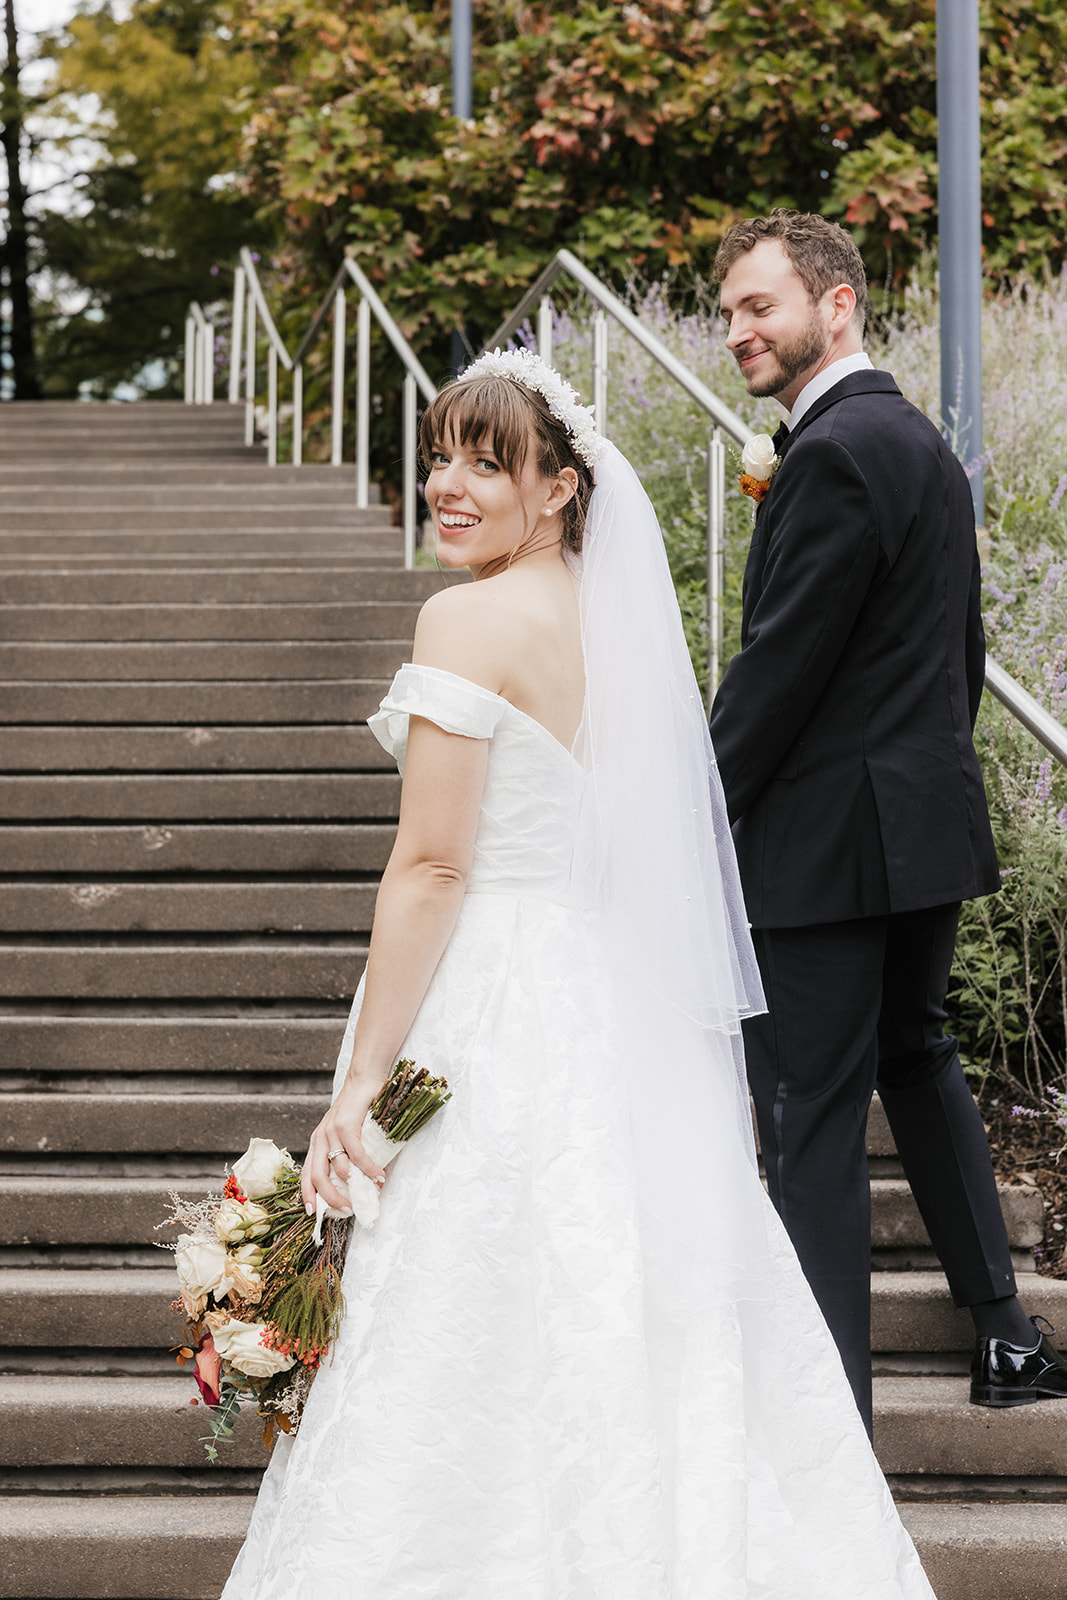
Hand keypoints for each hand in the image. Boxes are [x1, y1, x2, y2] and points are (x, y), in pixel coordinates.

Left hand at [301, 1074, 387, 1214]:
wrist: (364, 1079)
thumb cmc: (358, 1108)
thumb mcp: (343, 1132)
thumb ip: (344, 1152)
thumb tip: (355, 1182)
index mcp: (317, 1143)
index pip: (306, 1174)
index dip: (308, 1195)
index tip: (314, 1213)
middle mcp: (319, 1138)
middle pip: (318, 1177)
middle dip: (331, 1198)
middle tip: (347, 1210)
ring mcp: (331, 1131)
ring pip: (337, 1168)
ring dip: (356, 1184)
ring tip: (372, 1191)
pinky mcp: (346, 1125)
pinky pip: (356, 1154)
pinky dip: (368, 1168)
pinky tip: (378, 1175)